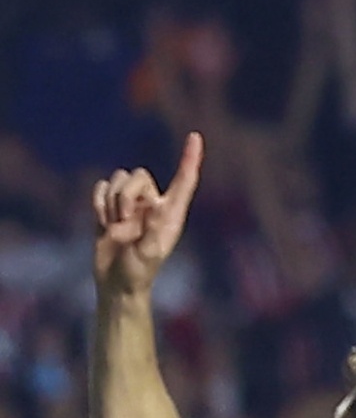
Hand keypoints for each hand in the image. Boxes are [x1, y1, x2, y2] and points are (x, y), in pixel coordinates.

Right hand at [93, 135, 204, 295]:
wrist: (116, 281)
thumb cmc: (139, 271)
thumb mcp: (148, 253)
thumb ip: (151, 229)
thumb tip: (152, 206)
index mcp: (171, 213)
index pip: (184, 180)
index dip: (190, 158)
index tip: (195, 136)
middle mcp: (154, 204)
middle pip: (138, 175)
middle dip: (126, 195)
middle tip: (124, 223)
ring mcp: (132, 204)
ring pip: (118, 179)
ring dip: (112, 202)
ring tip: (116, 227)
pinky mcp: (110, 206)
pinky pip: (101, 188)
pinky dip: (98, 203)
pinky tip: (103, 223)